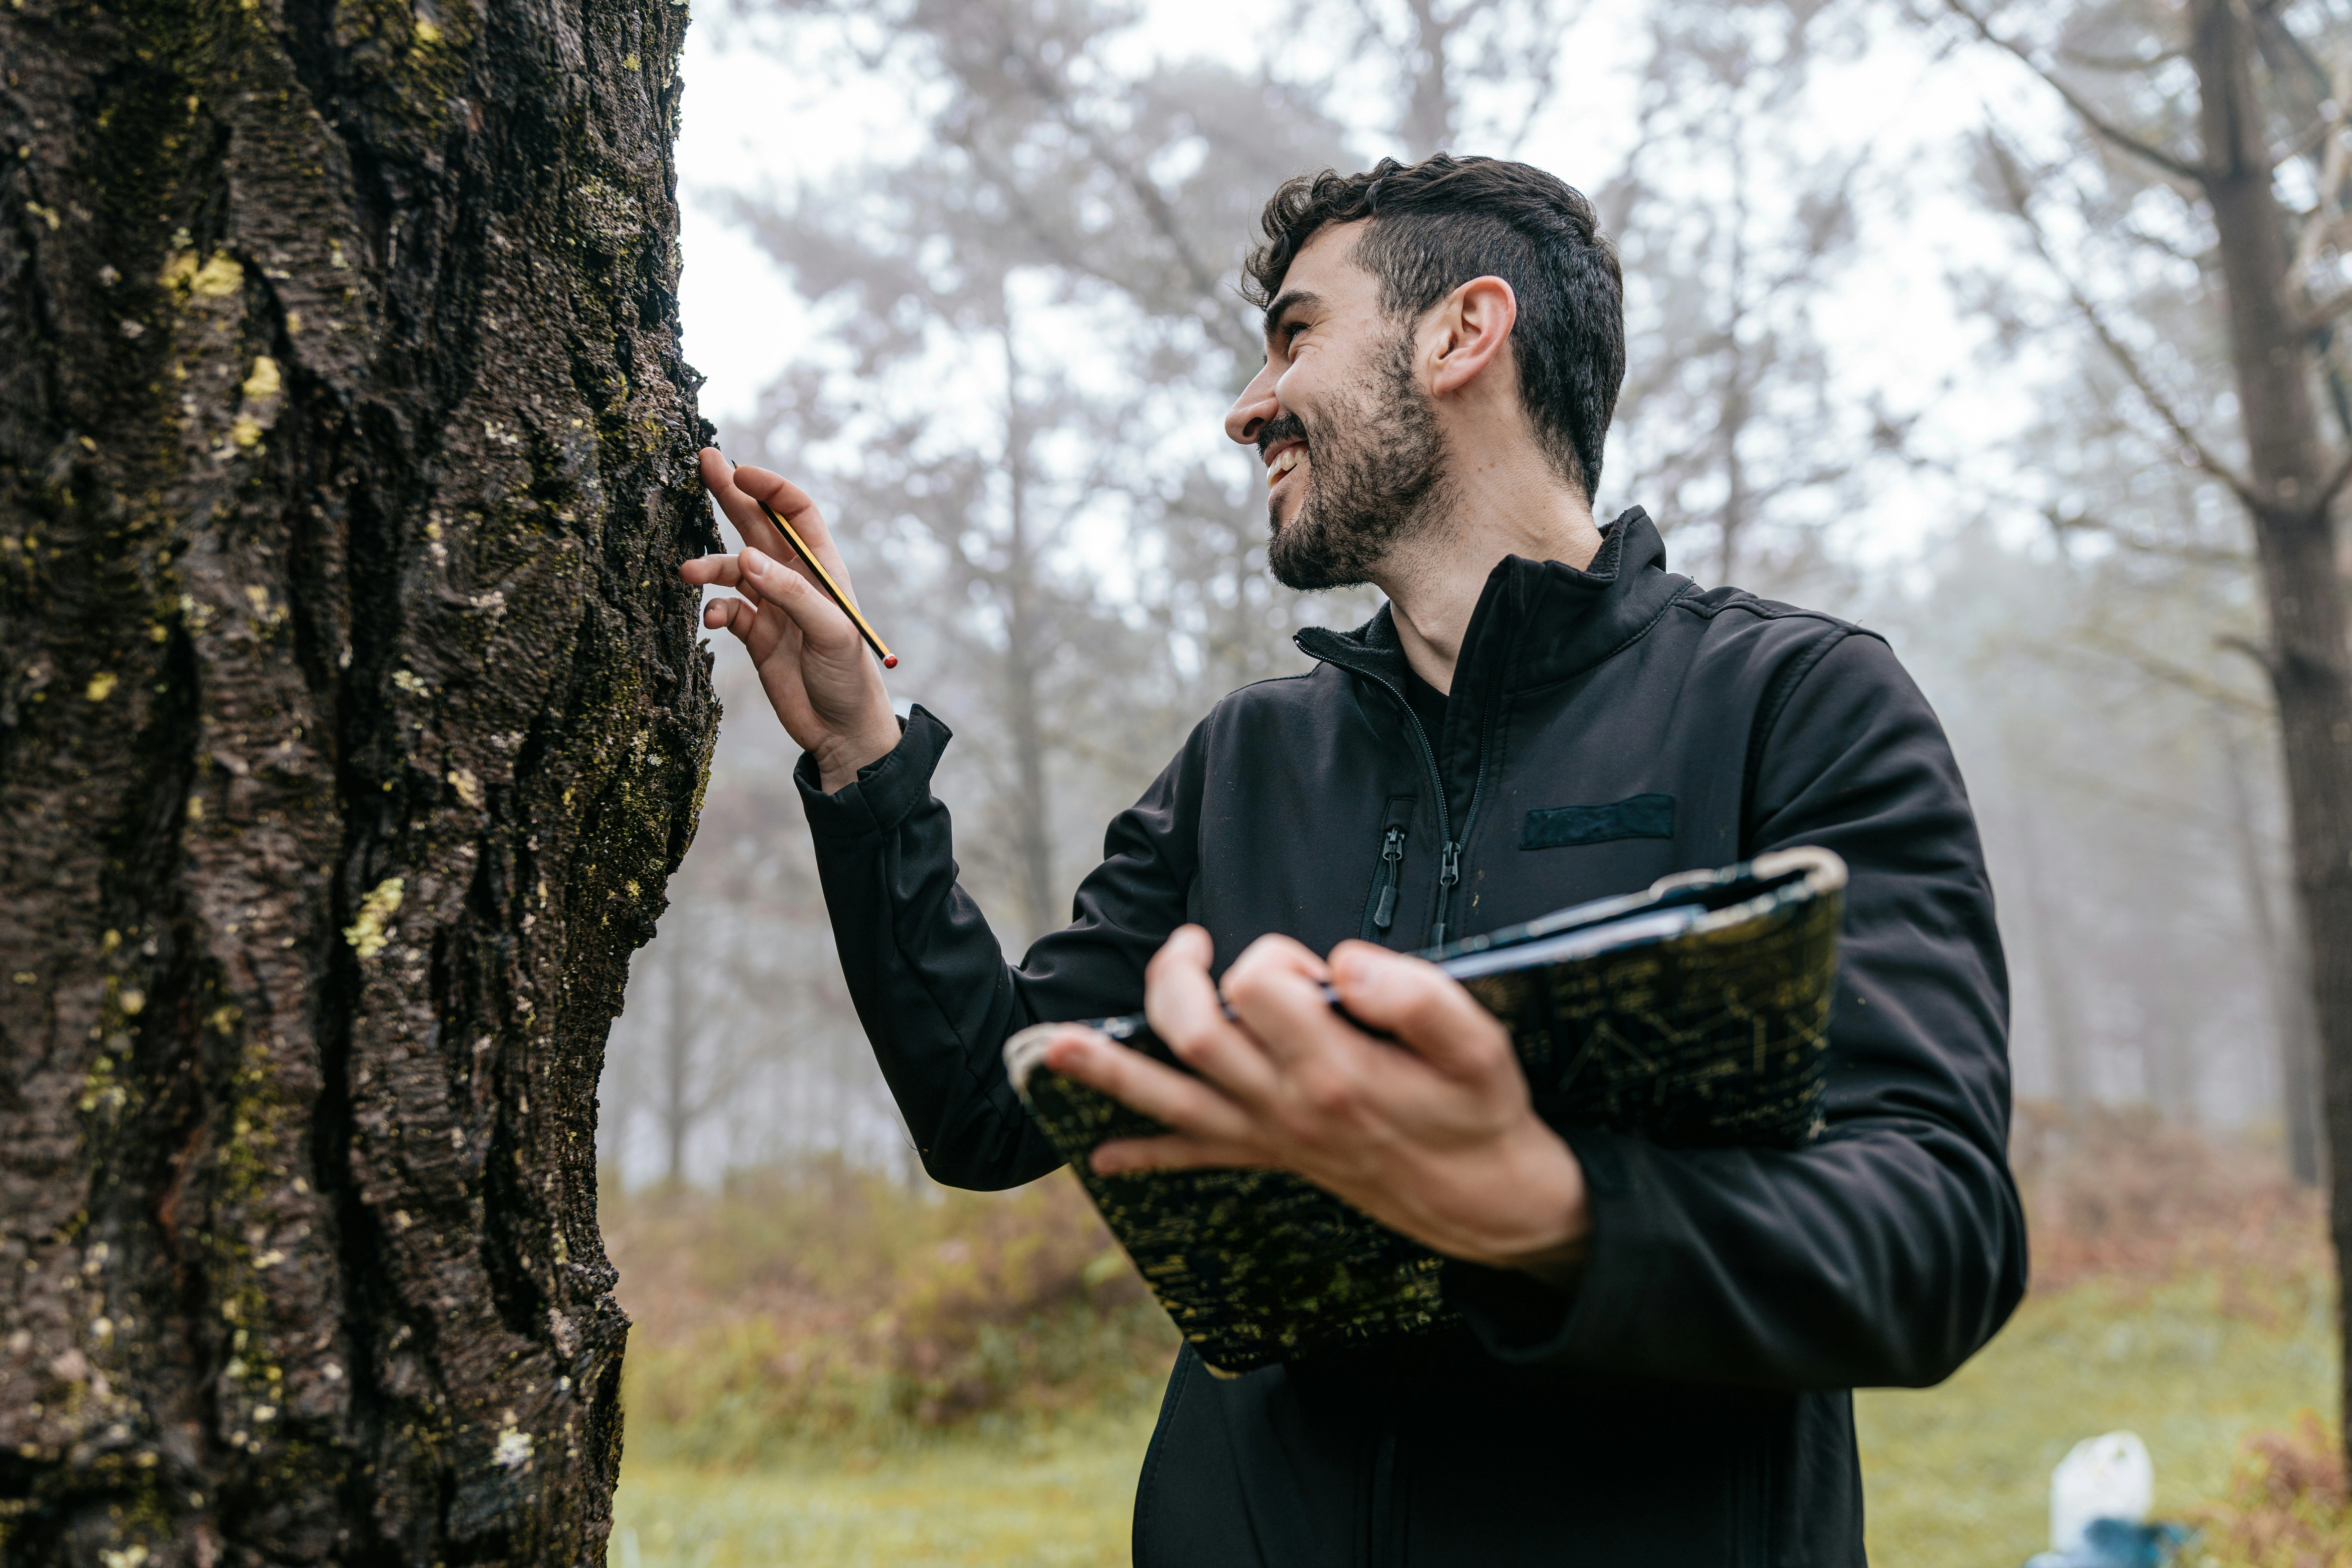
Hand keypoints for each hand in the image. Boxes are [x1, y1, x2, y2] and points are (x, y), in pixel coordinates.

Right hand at [681, 449, 901, 791]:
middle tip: (701, 462)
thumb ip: (790, 593)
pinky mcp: (754, 634)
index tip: (738, 471)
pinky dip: (713, 608)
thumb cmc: (849, 678)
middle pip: (757, 526)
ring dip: (710, 565)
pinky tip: (710, 620)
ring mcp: (772, 606)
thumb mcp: (831, 632)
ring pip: (733, 568)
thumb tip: (747, 558)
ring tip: (687, 572)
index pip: (795, 512)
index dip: (769, 487)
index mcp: (822, 569)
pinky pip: (726, 608)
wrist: (841, 731)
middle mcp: (795, 580)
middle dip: (730, 495)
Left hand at [1039, 928, 1591, 1284]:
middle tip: (1196, 945)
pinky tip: (1103, 1156)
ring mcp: (1271, 1139)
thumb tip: (1344, 961)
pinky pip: (1195, 1160)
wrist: (1489, 1201)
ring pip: (1171, 1100)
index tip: (1309, 965)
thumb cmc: (1482, 1114)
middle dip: (1179, 979)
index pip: (1262, 989)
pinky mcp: (1270, 1158)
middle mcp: (1288, 1109)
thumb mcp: (1479, 1047)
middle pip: (1193, 1035)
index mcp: (1336, 1072)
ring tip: (1055, 1048)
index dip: (1275, 957)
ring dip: (1109, 1073)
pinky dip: (1147, 1156)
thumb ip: (1415, 995)